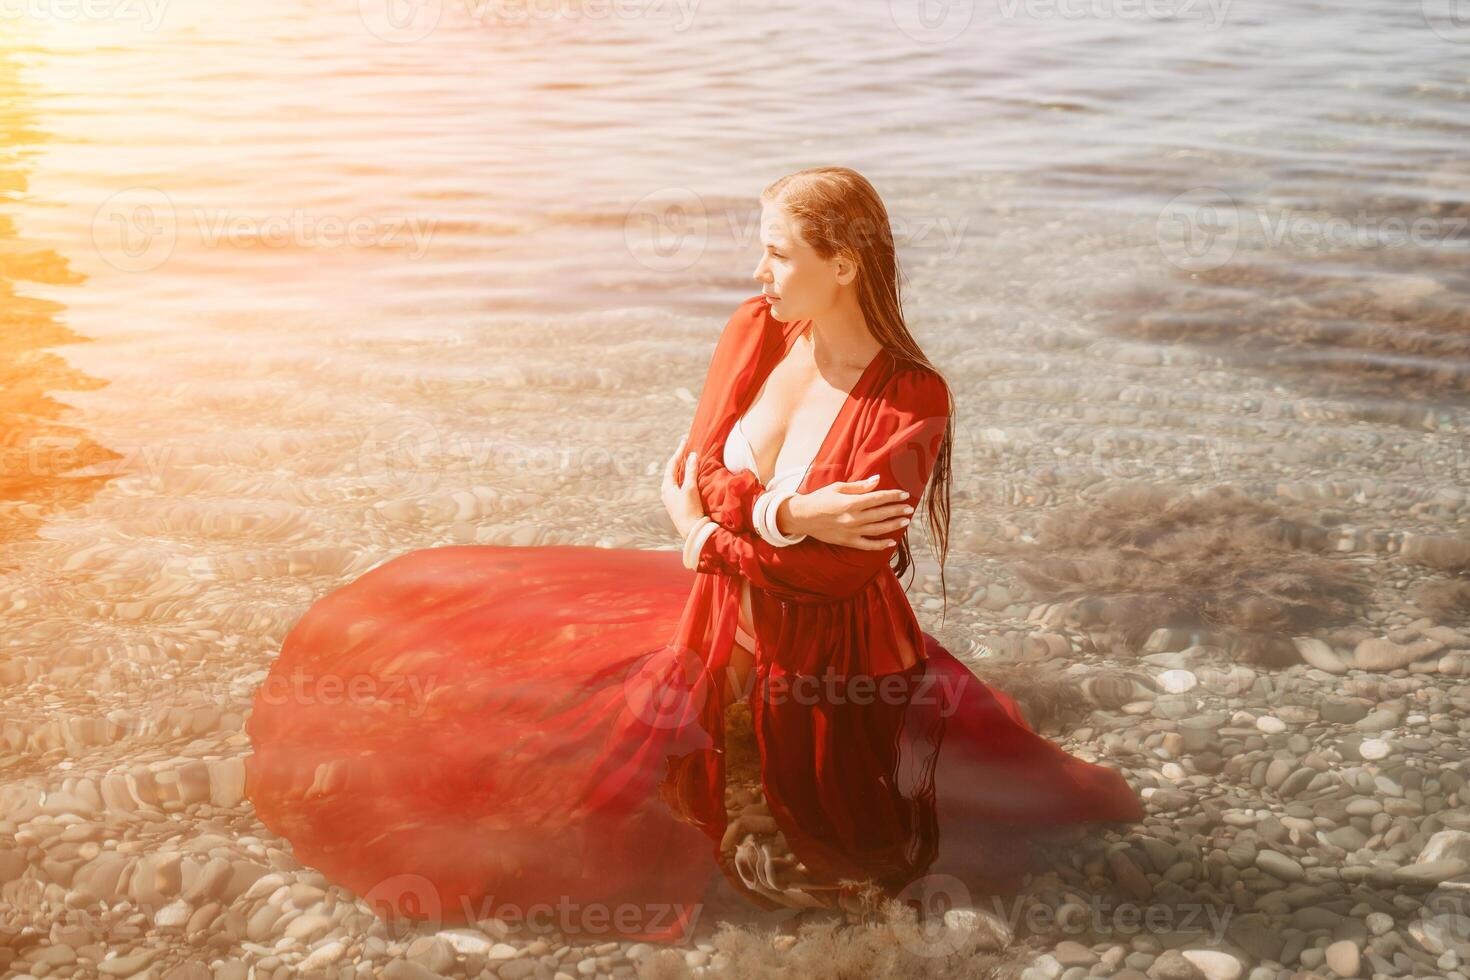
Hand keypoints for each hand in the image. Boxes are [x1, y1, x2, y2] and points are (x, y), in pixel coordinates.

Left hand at [660, 435, 705, 537]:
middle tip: (686, 447)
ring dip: (682, 467)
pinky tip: (689, 476)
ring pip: (675, 477)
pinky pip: (679, 484)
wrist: (691, 531)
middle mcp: (666, 491)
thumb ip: (691, 471)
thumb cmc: (689, 509)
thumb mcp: (690, 488)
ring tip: (688, 458)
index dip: (678, 452)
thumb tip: (692, 455)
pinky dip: (684, 476)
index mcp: (667, 486)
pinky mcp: (677, 503)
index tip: (684, 441)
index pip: (672, 464)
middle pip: (672, 470)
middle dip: (679, 458)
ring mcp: (671, 497)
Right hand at [786, 476, 913, 550]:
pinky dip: (880, 545)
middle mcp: (853, 518)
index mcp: (851, 502)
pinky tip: (891, 542)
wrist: (802, 517)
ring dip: (893, 525)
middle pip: (881, 514)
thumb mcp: (838, 487)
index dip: (893, 496)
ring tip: (905, 521)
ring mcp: (851, 532)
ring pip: (878, 529)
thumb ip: (859, 486)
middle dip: (897, 510)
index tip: (904, 494)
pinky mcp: (847, 541)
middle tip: (909, 508)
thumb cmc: (820, 499)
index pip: (878, 498)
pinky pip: (868, 545)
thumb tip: (877, 480)